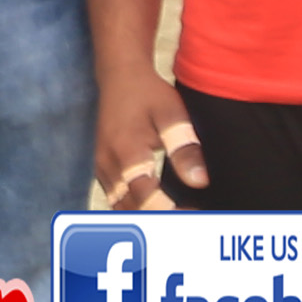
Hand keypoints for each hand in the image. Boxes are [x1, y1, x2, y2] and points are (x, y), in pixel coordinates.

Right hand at [92, 72, 207, 211]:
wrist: (118, 76)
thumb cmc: (147, 93)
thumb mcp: (172, 115)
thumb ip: (184, 149)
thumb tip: (200, 182)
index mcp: (128, 153)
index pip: (147, 199)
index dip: (172, 214)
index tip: (196, 217)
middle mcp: (109, 167)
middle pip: (133, 212)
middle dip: (162, 222)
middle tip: (193, 226)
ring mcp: (102, 170)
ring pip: (122, 210)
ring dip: (147, 221)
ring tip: (179, 222)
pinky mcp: (102, 170)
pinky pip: (117, 201)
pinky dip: (137, 212)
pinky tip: (159, 212)